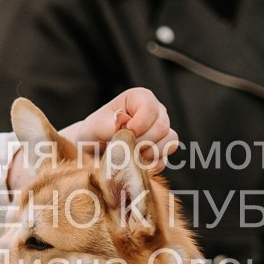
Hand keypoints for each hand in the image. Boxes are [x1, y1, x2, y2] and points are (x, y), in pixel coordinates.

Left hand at [63, 89, 179, 172]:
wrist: (94, 149)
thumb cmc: (94, 132)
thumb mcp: (96, 126)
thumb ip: (111, 127)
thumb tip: (127, 133)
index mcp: (140, 98)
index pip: (150, 107)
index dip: (139, 124)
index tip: (123, 132)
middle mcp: (156, 111)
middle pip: (162, 127)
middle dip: (141, 142)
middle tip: (122, 146)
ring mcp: (162, 131)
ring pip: (169, 142)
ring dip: (147, 154)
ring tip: (128, 155)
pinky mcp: (163, 150)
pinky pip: (164, 159)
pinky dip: (149, 165)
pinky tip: (134, 163)